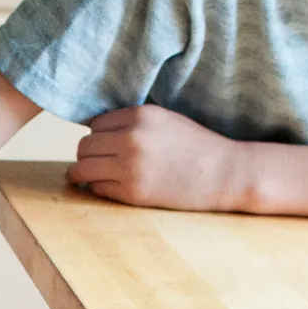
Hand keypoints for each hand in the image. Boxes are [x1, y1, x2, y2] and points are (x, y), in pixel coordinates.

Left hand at [66, 105, 250, 211]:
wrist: (224, 174)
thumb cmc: (195, 146)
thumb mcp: (163, 120)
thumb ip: (131, 122)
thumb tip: (91, 130)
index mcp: (139, 115)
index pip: (95, 124)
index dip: (98, 135)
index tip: (106, 144)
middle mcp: (131, 139)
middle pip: (84, 146)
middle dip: (88, 155)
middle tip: (97, 162)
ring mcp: (130, 167)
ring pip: (82, 169)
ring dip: (83, 173)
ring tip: (87, 177)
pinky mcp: (132, 192)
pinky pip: (97, 188)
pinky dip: (99, 188)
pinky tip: (112, 187)